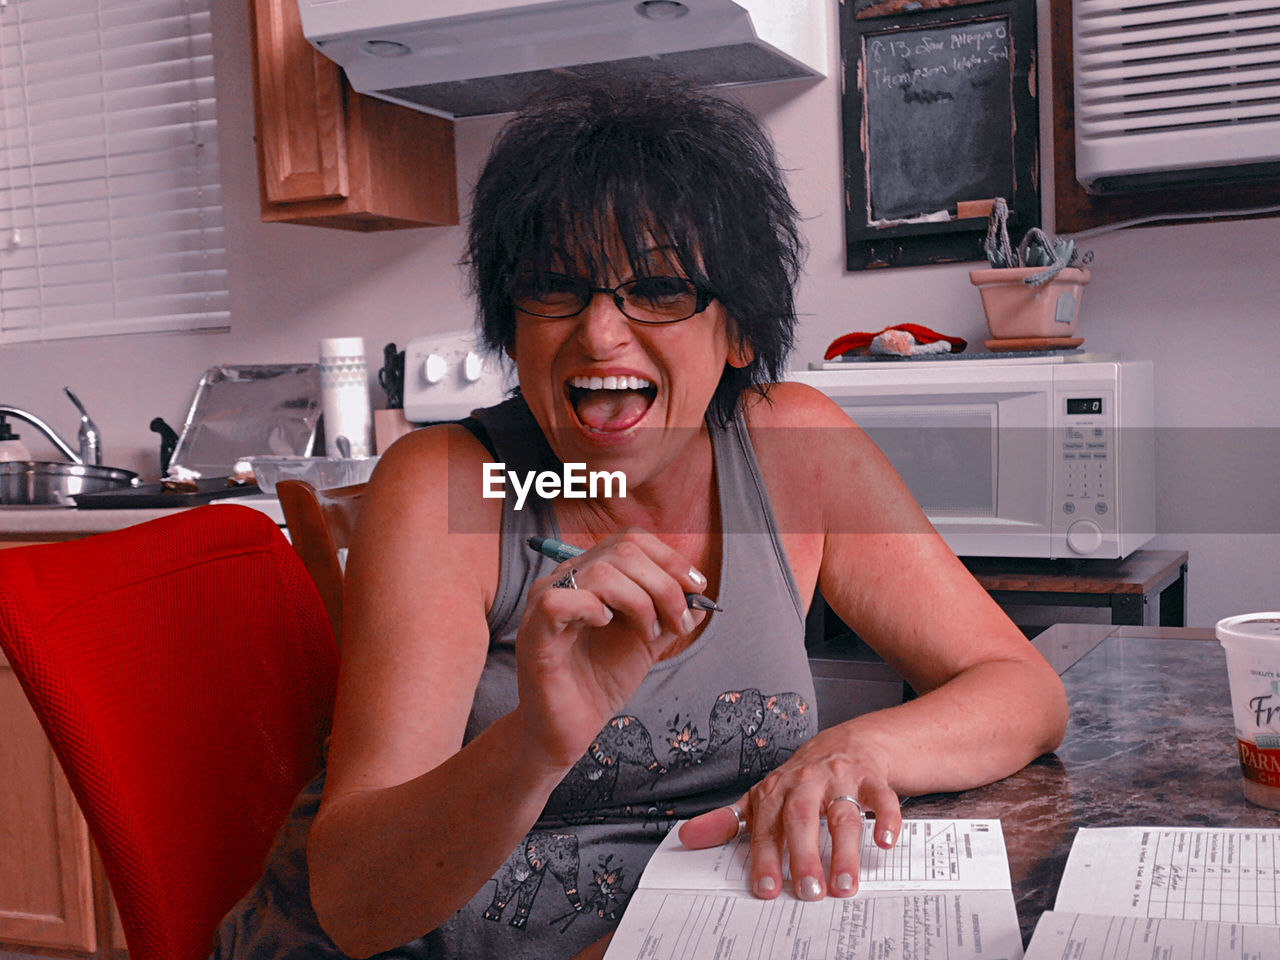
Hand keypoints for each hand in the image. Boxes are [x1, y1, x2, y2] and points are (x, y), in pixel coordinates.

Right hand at [513, 530, 708, 768]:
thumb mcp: (645, 642)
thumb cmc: (600, 682)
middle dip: (664, 584)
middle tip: (679, 622)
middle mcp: (565, 580)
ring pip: (600, 572)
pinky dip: (594, 609)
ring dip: (640, 602)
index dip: (669, 558)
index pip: (630, 540)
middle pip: (623, 551)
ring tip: (648, 633)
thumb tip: (700, 596)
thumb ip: (668, 614)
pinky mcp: (534, 633)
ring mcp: (544, 603)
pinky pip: (560, 601)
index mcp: (590, 575)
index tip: (697, 587)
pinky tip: (606, 626)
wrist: (570, 730)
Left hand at [677, 725, 902, 899]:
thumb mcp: (762, 797)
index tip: (767, 890)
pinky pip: (882, 798)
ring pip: (843, 814)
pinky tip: (885, 843)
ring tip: (845, 885)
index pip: (767, 827)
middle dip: (804, 855)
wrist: (847, 743)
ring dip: (845, 850)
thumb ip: (727, 821)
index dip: (765, 858)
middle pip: (802, 818)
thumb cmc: (800, 781)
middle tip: (808, 892)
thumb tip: (686, 838)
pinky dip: (886, 819)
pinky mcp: (872, 779)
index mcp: (776, 790)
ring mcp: (841, 779)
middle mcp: (807, 782)